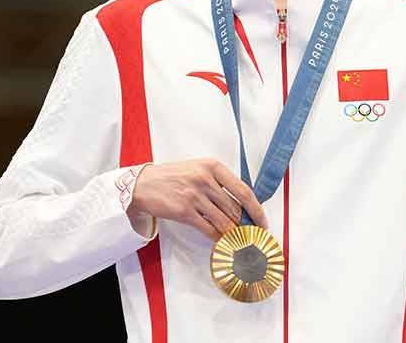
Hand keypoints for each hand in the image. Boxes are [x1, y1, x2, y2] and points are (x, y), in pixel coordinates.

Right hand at [127, 160, 268, 240]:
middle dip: (243, 224)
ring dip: (232, 233)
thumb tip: (241, 205)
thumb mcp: (197, 169)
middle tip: (248, 233)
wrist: (143, 184)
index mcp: (211, 166)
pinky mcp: (184, 211)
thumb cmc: (171, 176)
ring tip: (235, 239)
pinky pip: (209, 229)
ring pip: (224, 221)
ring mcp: (194, 196)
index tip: (262, 221)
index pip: (243, 190)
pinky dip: (217, 238)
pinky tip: (219, 240)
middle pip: (234, 209)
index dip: (256, 209)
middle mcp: (204, 179)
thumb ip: (218, 183)